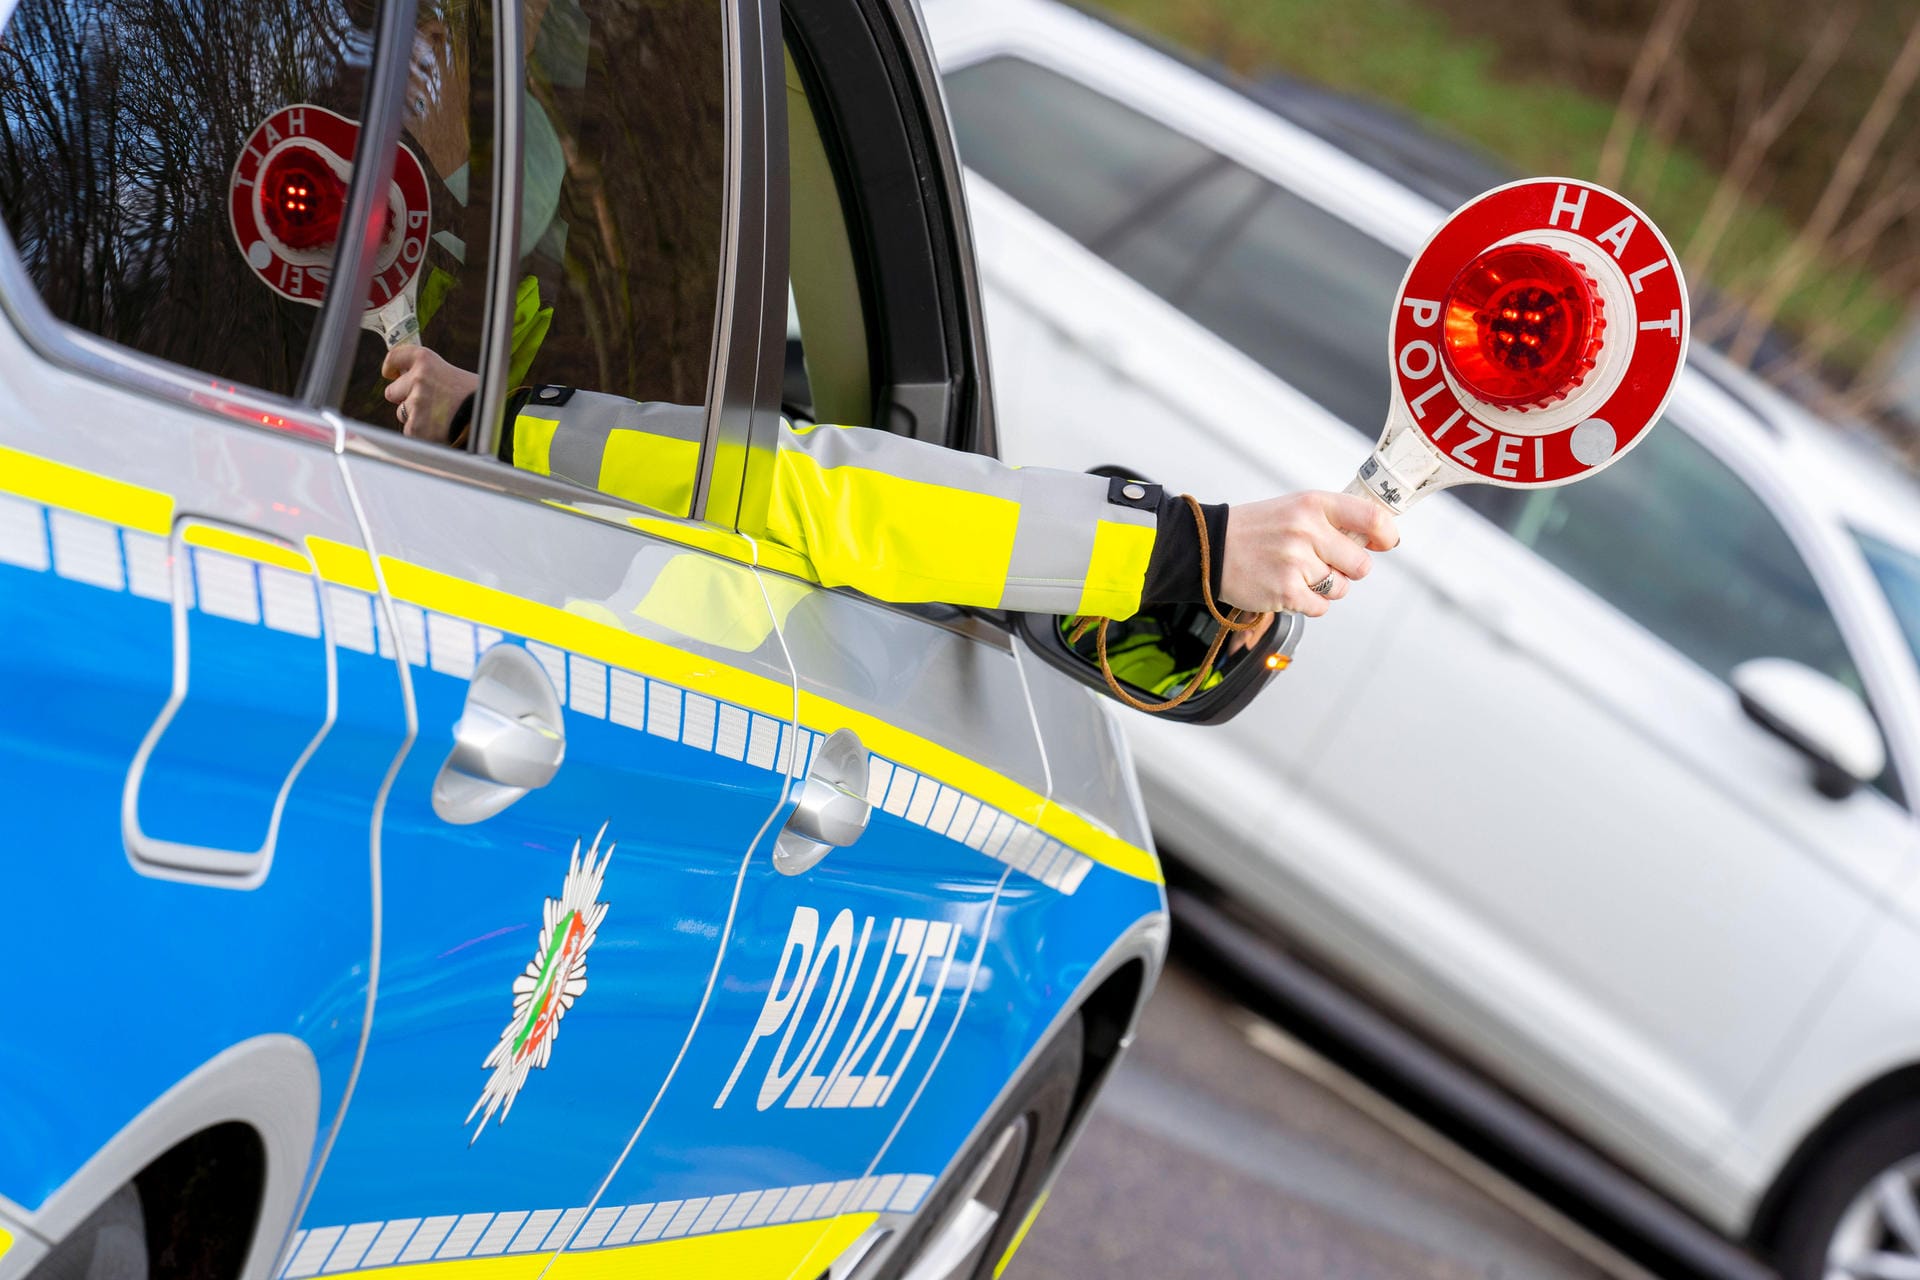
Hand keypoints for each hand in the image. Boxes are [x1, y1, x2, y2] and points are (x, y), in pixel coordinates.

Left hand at [383, 342, 477, 442]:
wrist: (489, 421)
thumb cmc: (477, 398)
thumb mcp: (454, 375)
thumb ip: (430, 375)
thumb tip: (409, 379)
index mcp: (426, 360)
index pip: (394, 357)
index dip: (390, 367)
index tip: (390, 373)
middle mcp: (417, 379)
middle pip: (392, 391)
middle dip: (404, 398)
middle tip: (425, 404)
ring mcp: (415, 404)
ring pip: (402, 413)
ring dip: (415, 417)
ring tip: (439, 419)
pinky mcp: (415, 427)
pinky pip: (410, 431)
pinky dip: (421, 434)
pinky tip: (438, 431)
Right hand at [1219, 491, 1398, 616]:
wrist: (1209, 547)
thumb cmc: (1256, 529)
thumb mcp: (1295, 508)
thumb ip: (1334, 519)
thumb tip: (1377, 537)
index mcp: (1313, 504)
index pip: (1371, 517)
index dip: (1386, 535)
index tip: (1384, 543)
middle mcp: (1306, 530)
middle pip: (1360, 564)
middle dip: (1347, 569)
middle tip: (1324, 563)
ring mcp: (1295, 562)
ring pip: (1340, 588)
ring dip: (1325, 588)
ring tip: (1298, 574)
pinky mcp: (1285, 591)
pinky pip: (1320, 607)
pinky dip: (1308, 603)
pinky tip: (1288, 588)